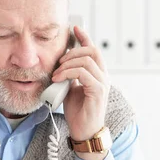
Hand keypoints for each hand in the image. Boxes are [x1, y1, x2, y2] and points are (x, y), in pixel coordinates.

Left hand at [51, 26, 109, 156]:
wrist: (83, 131)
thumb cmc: (78, 112)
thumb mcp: (70, 88)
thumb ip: (69, 75)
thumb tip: (60, 63)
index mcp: (97, 74)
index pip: (93, 50)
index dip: (84, 37)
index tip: (74, 28)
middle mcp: (103, 76)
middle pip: (91, 51)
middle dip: (72, 52)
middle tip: (59, 62)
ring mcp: (102, 83)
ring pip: (87, 61)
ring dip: (67, 64)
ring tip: (57, 74)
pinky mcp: (98, 92)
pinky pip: (84, 74)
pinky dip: (68, 73)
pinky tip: (59, 79)